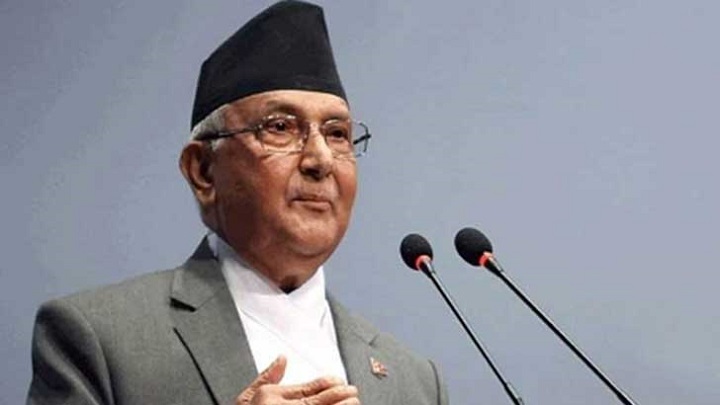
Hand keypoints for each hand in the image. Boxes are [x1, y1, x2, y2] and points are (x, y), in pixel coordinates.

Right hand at [235, 355, 359, 404]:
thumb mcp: (245, 400)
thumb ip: (266, 378)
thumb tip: (283, 358)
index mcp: (271, 398)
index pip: (308, 388)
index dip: (327, 384)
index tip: (340, 381)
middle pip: (320, 401)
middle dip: (341, 395)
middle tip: (354, 392)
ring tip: (355, 404)